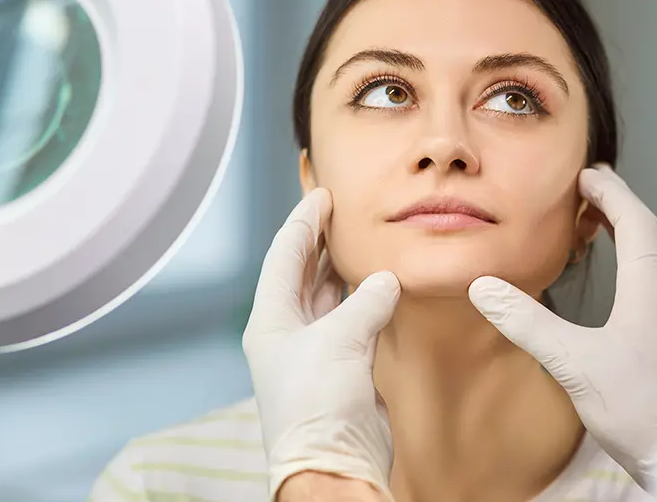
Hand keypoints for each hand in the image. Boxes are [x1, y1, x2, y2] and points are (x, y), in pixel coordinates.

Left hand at [243, 188, 400, 500]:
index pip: (285, 256)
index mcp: (270, 320)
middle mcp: (288, 331)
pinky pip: (353, 320)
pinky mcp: (343, 367)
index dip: (304, 222)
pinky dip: (366, 298)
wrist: (334, 462)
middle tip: (342, 209)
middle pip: (303, 272)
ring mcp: (315, 349)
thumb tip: (386, 279)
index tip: (322, 194)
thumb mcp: (340, 340)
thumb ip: (365, 301)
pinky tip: (379, 282)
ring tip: (360, 238)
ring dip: (343, 269)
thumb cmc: (318, 402)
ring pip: (328, 296)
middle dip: (320, 240)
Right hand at [468, 165, 656, 489]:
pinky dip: (642, 262)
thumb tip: (485, 288)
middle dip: (622, 205)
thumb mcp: (573, 363)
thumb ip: (527, 323)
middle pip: (653, 233)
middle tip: (592, 191)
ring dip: (634, 233)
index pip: (635, 221)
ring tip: (603, 228)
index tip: (587, 175)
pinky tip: (625, 284)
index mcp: (653, 290)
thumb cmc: (640, 412)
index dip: (610, 193)